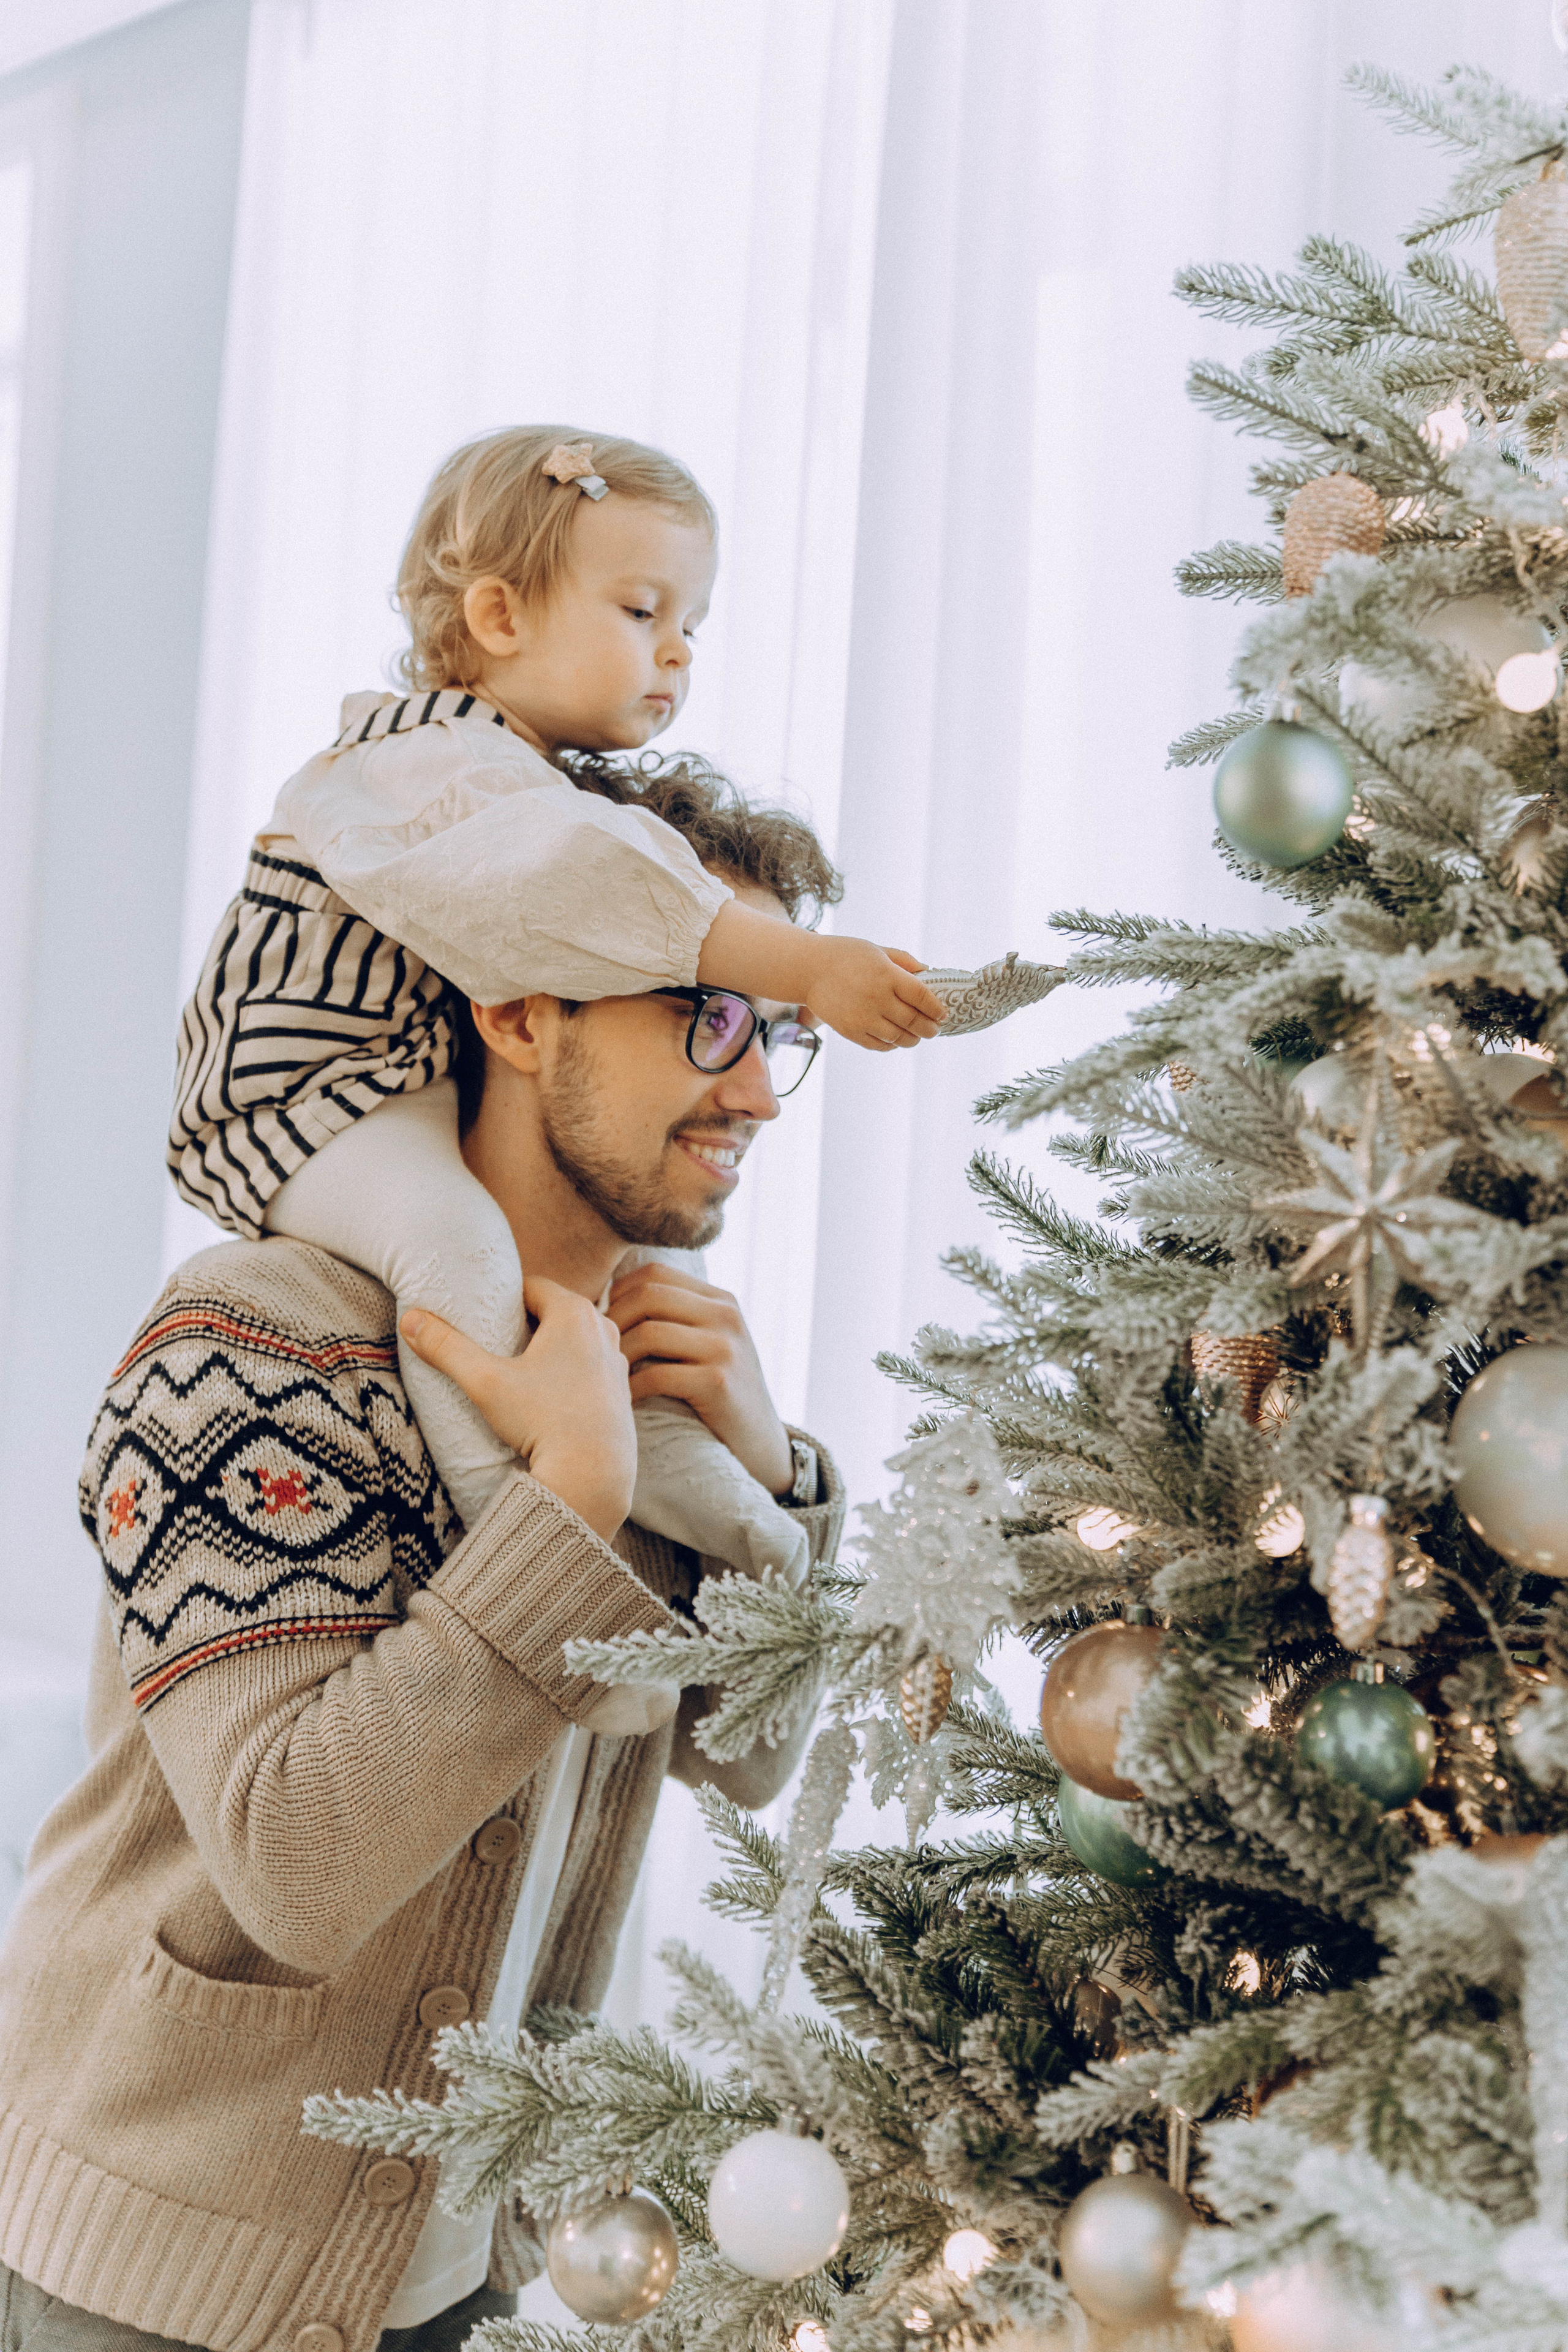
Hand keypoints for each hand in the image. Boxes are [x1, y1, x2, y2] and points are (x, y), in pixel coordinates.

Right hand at [401, 1276, 635, 1540]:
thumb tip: (409, 1320)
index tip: (484, 1316)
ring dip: (551, 1350)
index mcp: (574, 1312)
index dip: (504, 1299)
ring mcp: (618, 1360)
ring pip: (575, 1341)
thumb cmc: (542, 1421)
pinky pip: (590, 1369)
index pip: (532, 1287)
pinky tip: (550, 1396)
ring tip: (522, 1372)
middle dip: (526, 1323)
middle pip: (555, 1312)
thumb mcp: (485, 1382)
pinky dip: (571, 1374)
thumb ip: (446, 1348)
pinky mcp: (622, 1391)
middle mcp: (603, 1329)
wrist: (593, 1475)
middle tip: (497, 1344)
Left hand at [606, 1264, 792, 1495]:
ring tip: (606, 1375)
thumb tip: (607, 1301)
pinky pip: (657, 1375)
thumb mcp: (708, 1343)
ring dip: (618, 1355)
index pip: (655, 1274)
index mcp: (720, 1300)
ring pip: (649, 1333)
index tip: (603, 1324)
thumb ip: (676, 1318)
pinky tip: (623, 1402)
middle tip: (594, 1350)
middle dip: (612, 1320)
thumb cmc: (718, 1393)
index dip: (619, 1293)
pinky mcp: (718, 1383)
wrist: (760, 1443)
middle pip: (649, 1296)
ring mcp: (725, 1348)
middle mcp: (726, 1316)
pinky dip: (630, 1388)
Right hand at [693, 900, 942, 1050]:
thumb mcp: (878, 950)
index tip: (943, 1014)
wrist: (808, 969)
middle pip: (915, 1021)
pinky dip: (892, 1045)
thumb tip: (930, 974)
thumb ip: (905, 962)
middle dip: (930, 1029)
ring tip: (917, 1037)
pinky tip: (896, 1039)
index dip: (937, 1009)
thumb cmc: (846, 955)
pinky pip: (879, 1045)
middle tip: (934, 1030)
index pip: (923, 997)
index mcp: (887, 975)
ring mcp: (863, 1017)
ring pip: (899, 1037)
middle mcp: (877, 998)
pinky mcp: (851, 1031)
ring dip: (913, 1040)